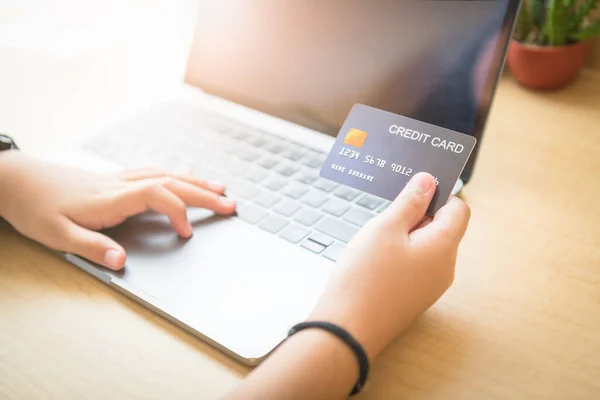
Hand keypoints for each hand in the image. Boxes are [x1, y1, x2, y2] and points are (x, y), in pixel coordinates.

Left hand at [0, 151, 235, 269]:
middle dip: (204, 194)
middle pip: (171, 182)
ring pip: (166, 175)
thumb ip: (91, 247)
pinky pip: (155, 172)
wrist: (17, 180)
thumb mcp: (56, 235)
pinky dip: (177, 175)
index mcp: (110, 199)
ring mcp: (119, 179)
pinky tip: (185, 176)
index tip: (187, 234)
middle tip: (231, 204)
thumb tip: (122, 261)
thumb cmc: (36, 207)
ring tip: (220, 188)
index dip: (179, 212)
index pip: (157, 196)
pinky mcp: (115, 179)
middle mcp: (120, 185)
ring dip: (195, 182)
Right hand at [309, 172, 470, 358]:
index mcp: (444, 247)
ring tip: (375, 239)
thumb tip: (428, 181)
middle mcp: (444, 268)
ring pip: (425, 247)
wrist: (347, 329)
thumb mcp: (385, 228)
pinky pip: (414, 265)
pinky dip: (398, 254)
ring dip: (404, 235)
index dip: (438, 194)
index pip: (458, 209)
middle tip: (385, 213)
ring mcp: (429, 286)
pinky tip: (373, 259)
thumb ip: (410, 202)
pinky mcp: (413, 297)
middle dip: (416, 215)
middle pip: (441, 228)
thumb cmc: (365, 276)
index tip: (412, 188)